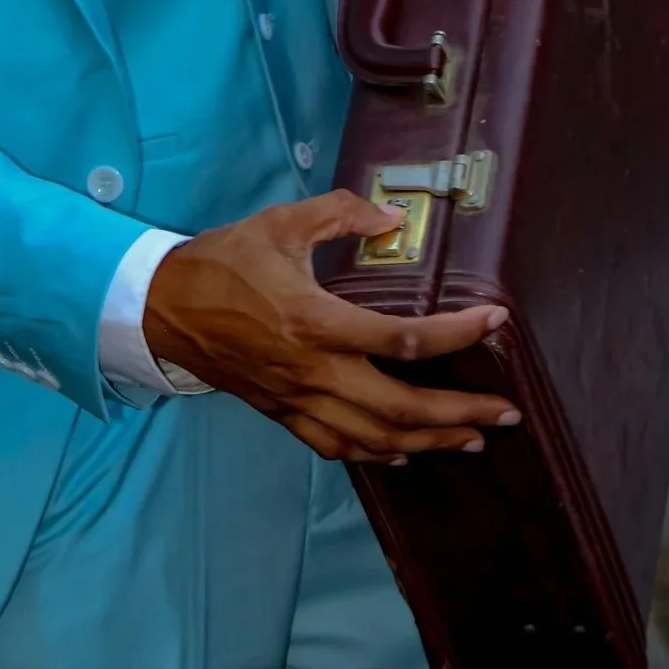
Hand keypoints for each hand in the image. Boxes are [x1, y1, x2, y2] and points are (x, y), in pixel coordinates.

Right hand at [142, 190, 520, 462]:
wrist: (163, 307)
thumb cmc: (222, 261)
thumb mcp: (281, 222)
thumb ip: (340, 213)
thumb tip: (390, 219)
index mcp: (316, 321)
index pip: (404, 340)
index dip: (458, 333)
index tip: (495, 321)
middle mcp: (314, 371)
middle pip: (403, 408)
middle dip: (461, 415)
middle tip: (505, 413)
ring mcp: (299, 399)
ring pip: (377, 439)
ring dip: (432, 443)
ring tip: (474, 438)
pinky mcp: (283, 413)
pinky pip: (338, 447)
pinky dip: (379, 455)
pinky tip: (404, 453)